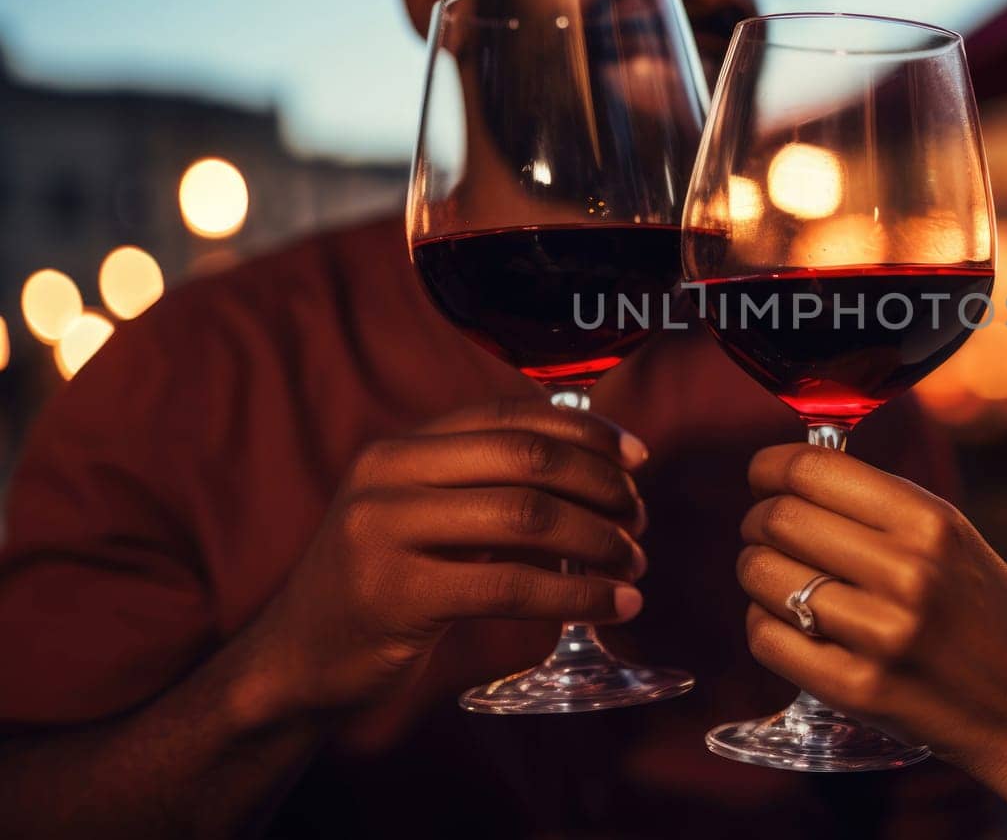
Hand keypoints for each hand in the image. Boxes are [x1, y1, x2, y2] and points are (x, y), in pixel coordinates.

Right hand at [248, 398, 650, 715]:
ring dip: (600, 540)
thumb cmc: (379, 588)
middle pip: (528, 458)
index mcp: (400, 446)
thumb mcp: (417, 517)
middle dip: (602, 485)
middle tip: (641, 520)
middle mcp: (388, 473)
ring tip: (635, 565)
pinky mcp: (397, 595)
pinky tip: (612, 605)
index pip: (511, 415)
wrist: (294, 662)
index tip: (637, 459)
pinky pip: (510, 586)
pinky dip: (575, 595)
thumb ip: (481, 485)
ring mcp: (385, 532)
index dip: (585, 431)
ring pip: (527, 517)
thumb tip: (594, 471)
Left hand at [735, 443, 1006, 803]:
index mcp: (932, 523)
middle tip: (762, 529)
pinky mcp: (858, 689)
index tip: (762, 476)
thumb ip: (885, 505)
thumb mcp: (956, 539)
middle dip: (757, 519)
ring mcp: (882, 635)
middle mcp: (908, 573)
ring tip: (777, 576)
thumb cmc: (986, 616)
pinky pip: (767, 637)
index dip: (770, 467)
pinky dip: (763, 622)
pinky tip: (787, 622)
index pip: (813, 471)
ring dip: (756, 570)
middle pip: (780, 519)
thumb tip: (799, 473)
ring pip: (763, 576)